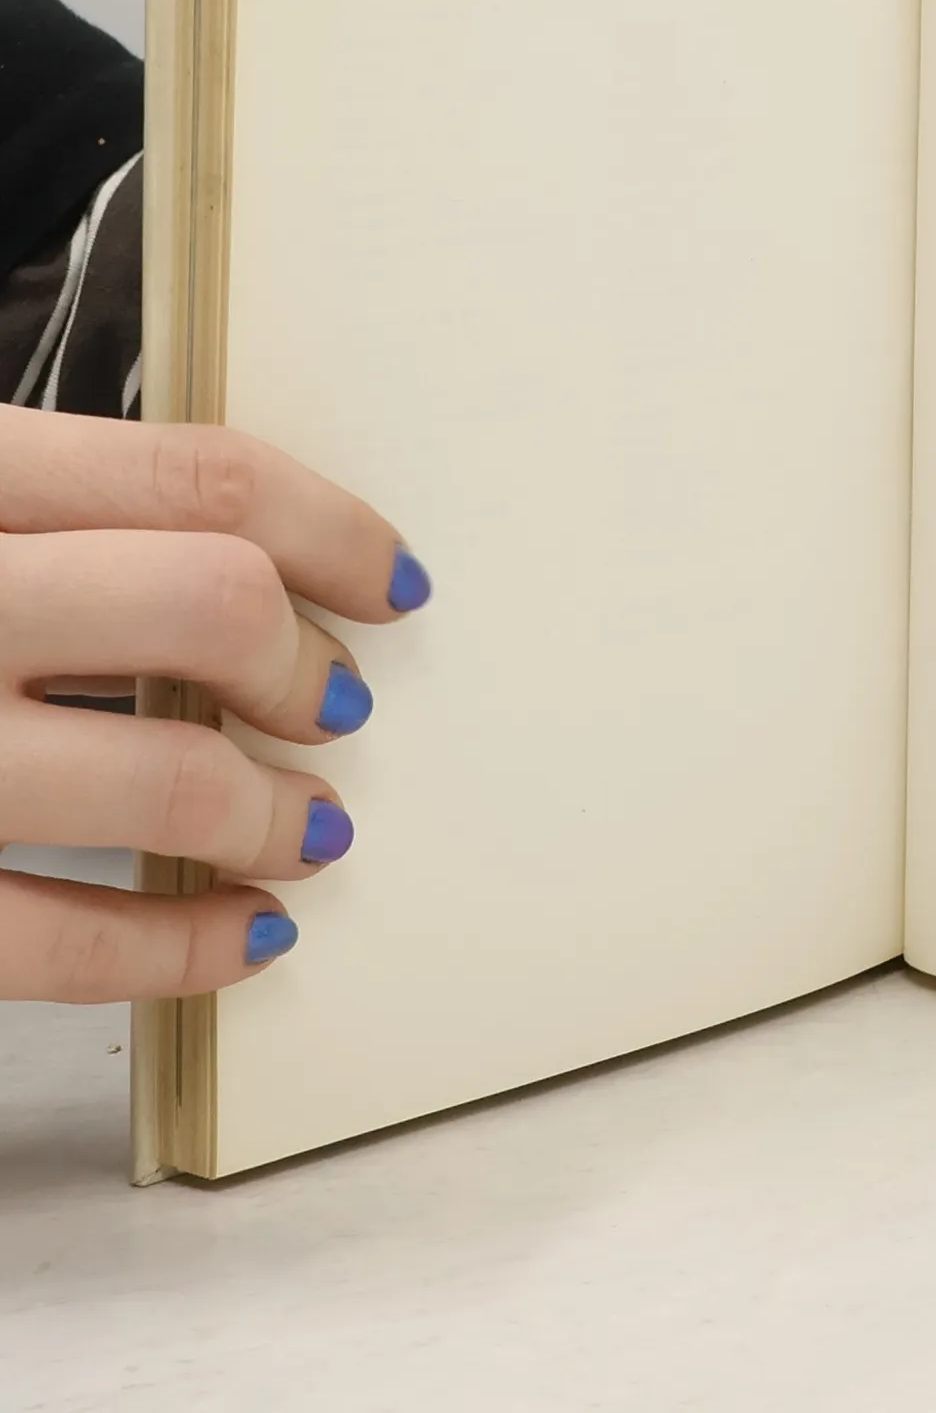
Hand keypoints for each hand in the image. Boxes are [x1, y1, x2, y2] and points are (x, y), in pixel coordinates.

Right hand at [0, 408, 429, 998]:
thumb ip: (49, 508)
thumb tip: (256, 562)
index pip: (203, 478)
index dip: (336, 530)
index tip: (394, 581)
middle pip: (209, 607)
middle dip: (304, 667)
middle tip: (330, 702)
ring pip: (165, 778)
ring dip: (273, 813)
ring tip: (306, 825)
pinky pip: (61, 946)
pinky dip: (185, 949)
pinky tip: (244, 937)